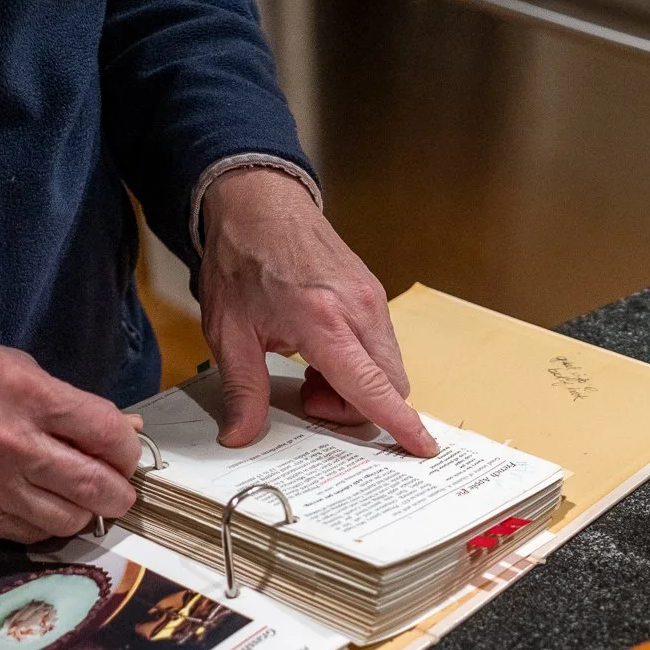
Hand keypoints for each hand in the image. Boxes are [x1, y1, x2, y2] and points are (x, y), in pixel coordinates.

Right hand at [0, 331, 141, 541]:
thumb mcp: (3, 362)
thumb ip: (60, 397)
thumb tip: (113, 427)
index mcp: (27, 396)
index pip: (107, 433)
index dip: (127, 448)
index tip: (124, 451)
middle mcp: (14, 446)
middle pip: (96, 487)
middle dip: (118, 491)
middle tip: (116, 487)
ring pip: (67, 521)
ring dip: (84, 512)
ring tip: (78, 498)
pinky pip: (29, 534)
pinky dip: (45, 524)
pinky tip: (41, 506)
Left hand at [198, 166, 437, 455]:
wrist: (258, 202)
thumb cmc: (241, 258)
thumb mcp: (227, 331)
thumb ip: (242, 389)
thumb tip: (241, 435)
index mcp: (323, 321)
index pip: (372, 386)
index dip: (399, 422)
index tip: (422, 447)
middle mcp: (358, 310)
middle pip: (389, 384)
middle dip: (358, 408)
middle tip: (310, 396)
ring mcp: (371, 299)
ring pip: (388, 367)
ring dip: (357, 385)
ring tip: (310, 371)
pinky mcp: (373, 293)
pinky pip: (381, 345)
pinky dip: (359, 362)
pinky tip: (321, 351)